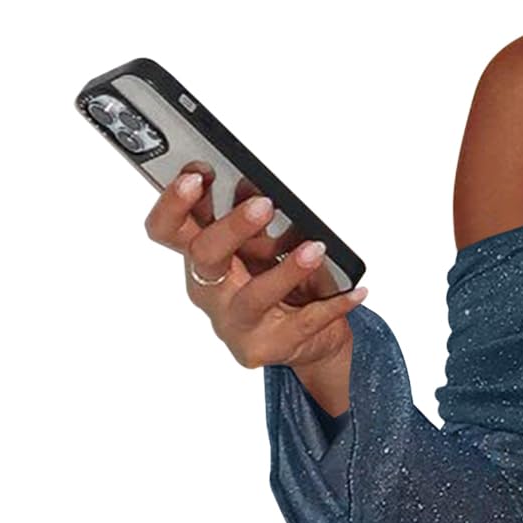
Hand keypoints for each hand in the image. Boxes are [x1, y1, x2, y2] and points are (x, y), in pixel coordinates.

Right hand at [144, 160, 366, 378]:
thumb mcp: (265, 248)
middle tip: (264, 204)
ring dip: (288, 269)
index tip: (197, 174)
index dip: (173, 202)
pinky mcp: (265, 348)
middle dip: (233, 226)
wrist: (309, 341)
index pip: (167, 229)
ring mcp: (234, 323)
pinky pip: (304, 323)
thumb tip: (252, 186)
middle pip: (204, 255)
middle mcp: (208, 291)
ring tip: (316, 248)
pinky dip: (334, 304)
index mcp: (200, 259)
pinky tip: (356, 291)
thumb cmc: (281, 288)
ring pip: (254, 295)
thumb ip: (254, 221)